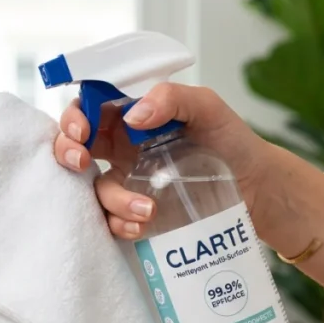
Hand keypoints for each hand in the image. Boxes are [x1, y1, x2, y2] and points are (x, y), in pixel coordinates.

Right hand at [53, 82, 268, 238]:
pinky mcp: (137, 211)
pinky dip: (120, 223)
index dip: (76, 117)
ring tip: (146, 208)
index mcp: (132, 115)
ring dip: (110, 199)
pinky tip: (142, 224)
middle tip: (82, 163)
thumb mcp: (206, 106)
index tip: (82, 130)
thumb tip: (132, 117)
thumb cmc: (231, 140)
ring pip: (93, 189)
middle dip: (67, 153)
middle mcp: (122, 147)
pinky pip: (111, 219)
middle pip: (75, 146)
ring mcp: (128, 180)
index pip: (89, 109)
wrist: (256, 186)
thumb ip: (170, 98)